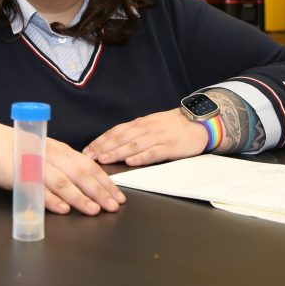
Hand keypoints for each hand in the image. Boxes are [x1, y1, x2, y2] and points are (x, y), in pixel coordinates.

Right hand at [0, 110, 124, 215]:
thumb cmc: (19, 150)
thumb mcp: (46, 153)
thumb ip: (65, 166)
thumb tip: (90, 182)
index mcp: (60, 149)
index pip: (88, 165)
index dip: (105, 181)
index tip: (118, 195)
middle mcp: (50, 154)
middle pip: (79, 173)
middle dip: (99, 191)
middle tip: (113, 206)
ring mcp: (35, 163)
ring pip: (61, 181)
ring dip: (79, 197)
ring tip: (93, 210)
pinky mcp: (19, 174)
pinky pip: (38, 189)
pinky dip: (51, 200)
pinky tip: (63, 209)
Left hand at [82, 108, 207, 166]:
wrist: (197, 123)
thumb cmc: (171, 127)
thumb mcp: (150, 125)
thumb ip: (133, 132)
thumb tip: (112, 142)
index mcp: (139, 123)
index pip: (115, 131)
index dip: (100, 141)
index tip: (87, 150)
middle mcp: (146, 128)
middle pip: (120, 138)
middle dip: (103, 148)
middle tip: (89, 157)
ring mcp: (158, 137)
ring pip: (133, 145)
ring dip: (117, 152)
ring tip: (104, 160)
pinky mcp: (169, 147)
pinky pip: (153, 152)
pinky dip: (141, 157)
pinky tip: (131, 161)